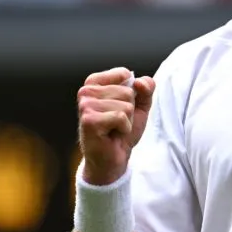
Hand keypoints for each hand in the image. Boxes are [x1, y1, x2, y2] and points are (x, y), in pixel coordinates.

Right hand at [77, 67, 155, 185]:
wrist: (114, 157)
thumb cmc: (122, 130)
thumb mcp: (140, 105)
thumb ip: (146, 88)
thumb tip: (139, 82)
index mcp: (94, 82)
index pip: (125, 74)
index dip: (133, 94)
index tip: (121, 107)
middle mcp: (86, 91)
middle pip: (127, 91)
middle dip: (129, 110)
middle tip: (117, 122)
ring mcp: (85, 105)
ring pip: (125, 105)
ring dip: (126, 121)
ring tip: (114, 128)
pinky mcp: (89, 120)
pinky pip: (121, 117)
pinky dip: (123, 128)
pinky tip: (112, 134)